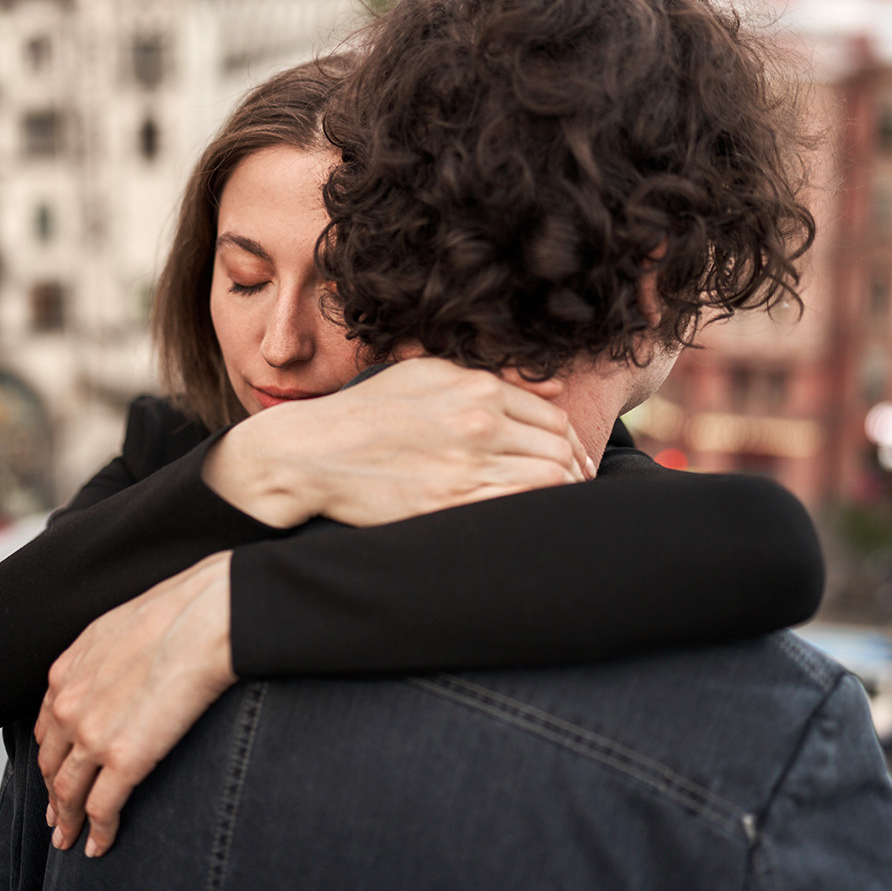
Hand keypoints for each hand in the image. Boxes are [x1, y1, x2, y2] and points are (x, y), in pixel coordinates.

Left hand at [35, 551, 234, 857]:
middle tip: (56, 817)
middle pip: (51, 765)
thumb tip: (118, 666)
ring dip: (68, 821)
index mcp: (67, 672)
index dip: (50, 756)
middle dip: (52, 795)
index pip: (47, 727)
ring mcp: (93, 736)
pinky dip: (99, 832)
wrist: (208, 617)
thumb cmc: (180, 611)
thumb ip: (105, 654)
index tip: (55, 772)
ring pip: (69, 793)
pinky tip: (100, 845)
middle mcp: (69, 706)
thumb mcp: (122, 625)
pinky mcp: (125, 760)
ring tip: (70, 839)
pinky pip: (103, 808)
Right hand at [202, 356, 592, 528]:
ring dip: (563, 492)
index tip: (572, 460)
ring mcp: (465, 466)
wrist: (315, 451)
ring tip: (559, 504)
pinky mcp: (448, 504)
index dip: (571, 442)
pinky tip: (531, 518)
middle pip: (559, 449)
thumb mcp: (426, 372)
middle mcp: (478, 424)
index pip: (553, 417)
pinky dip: (535, 511)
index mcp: (476, 388)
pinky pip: (517, 507)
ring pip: (549, 480)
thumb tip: (553, 386)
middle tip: (575, 486)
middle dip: (575, 469)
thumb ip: (490, 375)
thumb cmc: (369, 410)